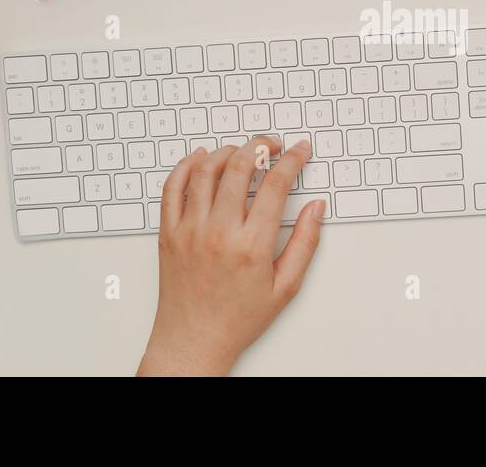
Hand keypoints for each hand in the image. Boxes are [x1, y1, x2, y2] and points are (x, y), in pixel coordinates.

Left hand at [137, 136, 325, 375]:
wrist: (193, 340)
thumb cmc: (237, 319)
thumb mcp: (285, 287)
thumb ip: (305, 243)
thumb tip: (316, 209)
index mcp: (251, 246)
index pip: (276, 185)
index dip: (292, 160)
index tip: (300, 151)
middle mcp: (218, 233)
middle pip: (240, 167)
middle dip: (260, 147)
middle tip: (271, 146)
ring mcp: (189, 230)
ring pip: (205, 170)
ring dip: (227, 152)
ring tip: (242, 152)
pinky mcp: (169, 233)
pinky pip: (172, 188)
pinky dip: (186, 166)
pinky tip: (201, 159)